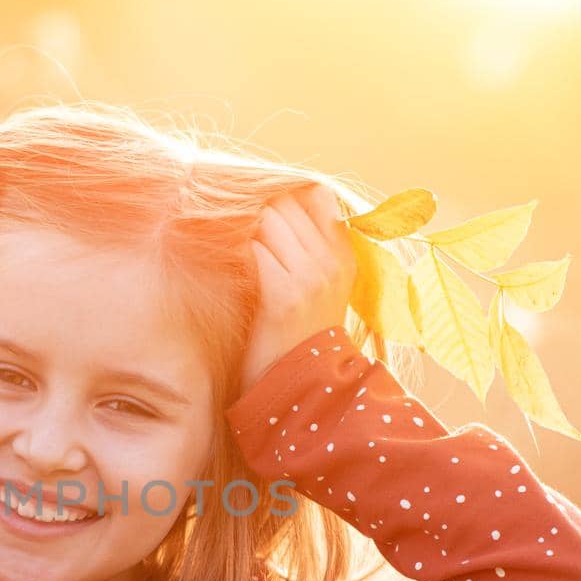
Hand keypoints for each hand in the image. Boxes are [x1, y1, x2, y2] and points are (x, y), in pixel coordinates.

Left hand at [240, 182, 355, 391]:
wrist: (299, 385)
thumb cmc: (298, 334)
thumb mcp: (319, 287)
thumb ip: (308, 247)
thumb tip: (275, 204)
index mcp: (345, 257)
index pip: (318, 194)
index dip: (286, 194)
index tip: (264, 210)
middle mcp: (333, 263)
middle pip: (288, 203)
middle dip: (260, 211)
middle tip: (240, 228)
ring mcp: (311, 278)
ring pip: (269, 221)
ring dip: (246, 231)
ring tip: (236, 250)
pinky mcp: (284, 296)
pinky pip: (255, 249)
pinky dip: (239, 253)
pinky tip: (234, 269)